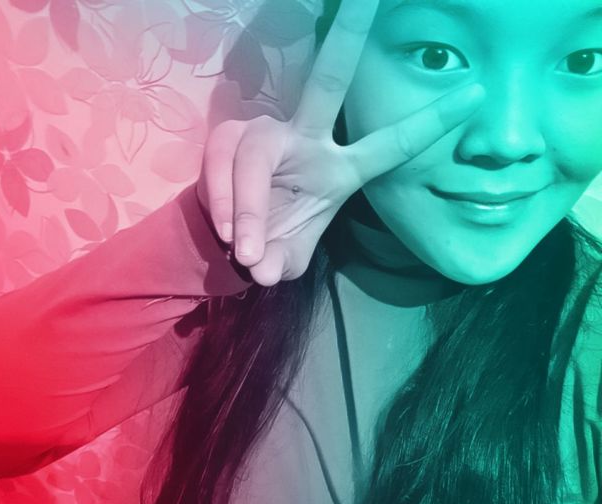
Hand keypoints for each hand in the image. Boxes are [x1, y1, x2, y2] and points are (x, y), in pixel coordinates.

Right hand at [197, 0, 484, 286]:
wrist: (229, 243)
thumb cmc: (272, 247)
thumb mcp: (286, 261)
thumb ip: (281, 264)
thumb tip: (260, 269)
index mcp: (341, 170)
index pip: (391, 144)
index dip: (431, 121)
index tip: (477, 93)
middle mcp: (308, 139)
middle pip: (328, 80)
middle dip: (347, 36)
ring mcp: (267, 135)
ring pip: (257, 152)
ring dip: (248, 205)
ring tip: (245, 249)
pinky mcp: (228, 139)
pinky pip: (223, 163)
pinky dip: (223, 200)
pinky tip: (226, 230)